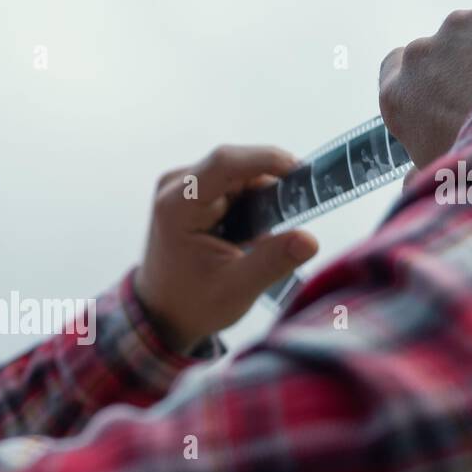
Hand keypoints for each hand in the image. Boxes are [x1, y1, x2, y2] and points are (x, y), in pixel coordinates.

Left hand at [133, 145, 319, 353]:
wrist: (162, 311)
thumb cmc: (192, 303)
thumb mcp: (236, 289)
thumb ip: (273, 262)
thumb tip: (310, 240)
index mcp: (177, 206)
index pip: (224, 164)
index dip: (266, 159)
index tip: (303, 173)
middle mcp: (174, 186)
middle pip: (237, 167)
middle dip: (270, 187)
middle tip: (295, 217)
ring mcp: (181, 186)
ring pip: (238, 173)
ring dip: (261, 198)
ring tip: (263, 236)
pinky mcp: (192, 191)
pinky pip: (231, 182)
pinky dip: (250, 202)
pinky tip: (250, 232)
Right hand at [379, 0, 471, 169]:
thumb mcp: (438, 180)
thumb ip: (420, 172)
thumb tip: (414, 184)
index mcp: (399, 95)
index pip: (394, 71)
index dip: (421, 80)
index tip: (442, 94)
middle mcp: (422, 54)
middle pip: (441, 51)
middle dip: (465, 67)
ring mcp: (464, 26)